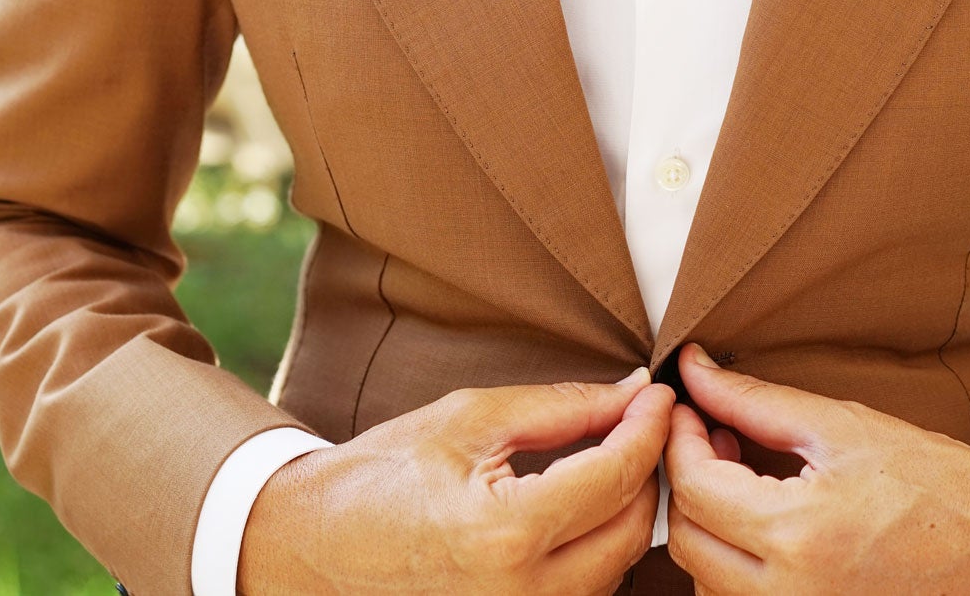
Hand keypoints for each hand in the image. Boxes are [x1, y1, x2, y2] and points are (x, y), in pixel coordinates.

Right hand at [240, 368, 674, 594]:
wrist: (307, 546)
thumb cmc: (382, 474)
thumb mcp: (470, 420)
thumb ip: (563, 409)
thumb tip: (635, 394)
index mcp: (505, 535)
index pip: (616, 477)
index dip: (648, 428)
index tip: (661, 395)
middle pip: (632, 532)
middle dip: (645, 473)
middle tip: (639, 424)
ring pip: (616, 571)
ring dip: (624, 515)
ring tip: (609, 461)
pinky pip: (582, 594)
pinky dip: (595, 552)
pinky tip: (580, 511)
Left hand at [663, 344, 969, 593]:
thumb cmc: (936, 482)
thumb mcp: (842, 426)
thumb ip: (753, 400)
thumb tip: (693, 369)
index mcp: (798, 533)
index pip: (694, 486)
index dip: (679, 437)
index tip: (687, 407)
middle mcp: (791, 594)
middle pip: (687, 540)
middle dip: (687, 481)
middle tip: (713, 435)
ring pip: (707, 579)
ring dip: (708, 525)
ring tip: (742, 474)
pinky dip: (736, 564)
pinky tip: (765, 521)